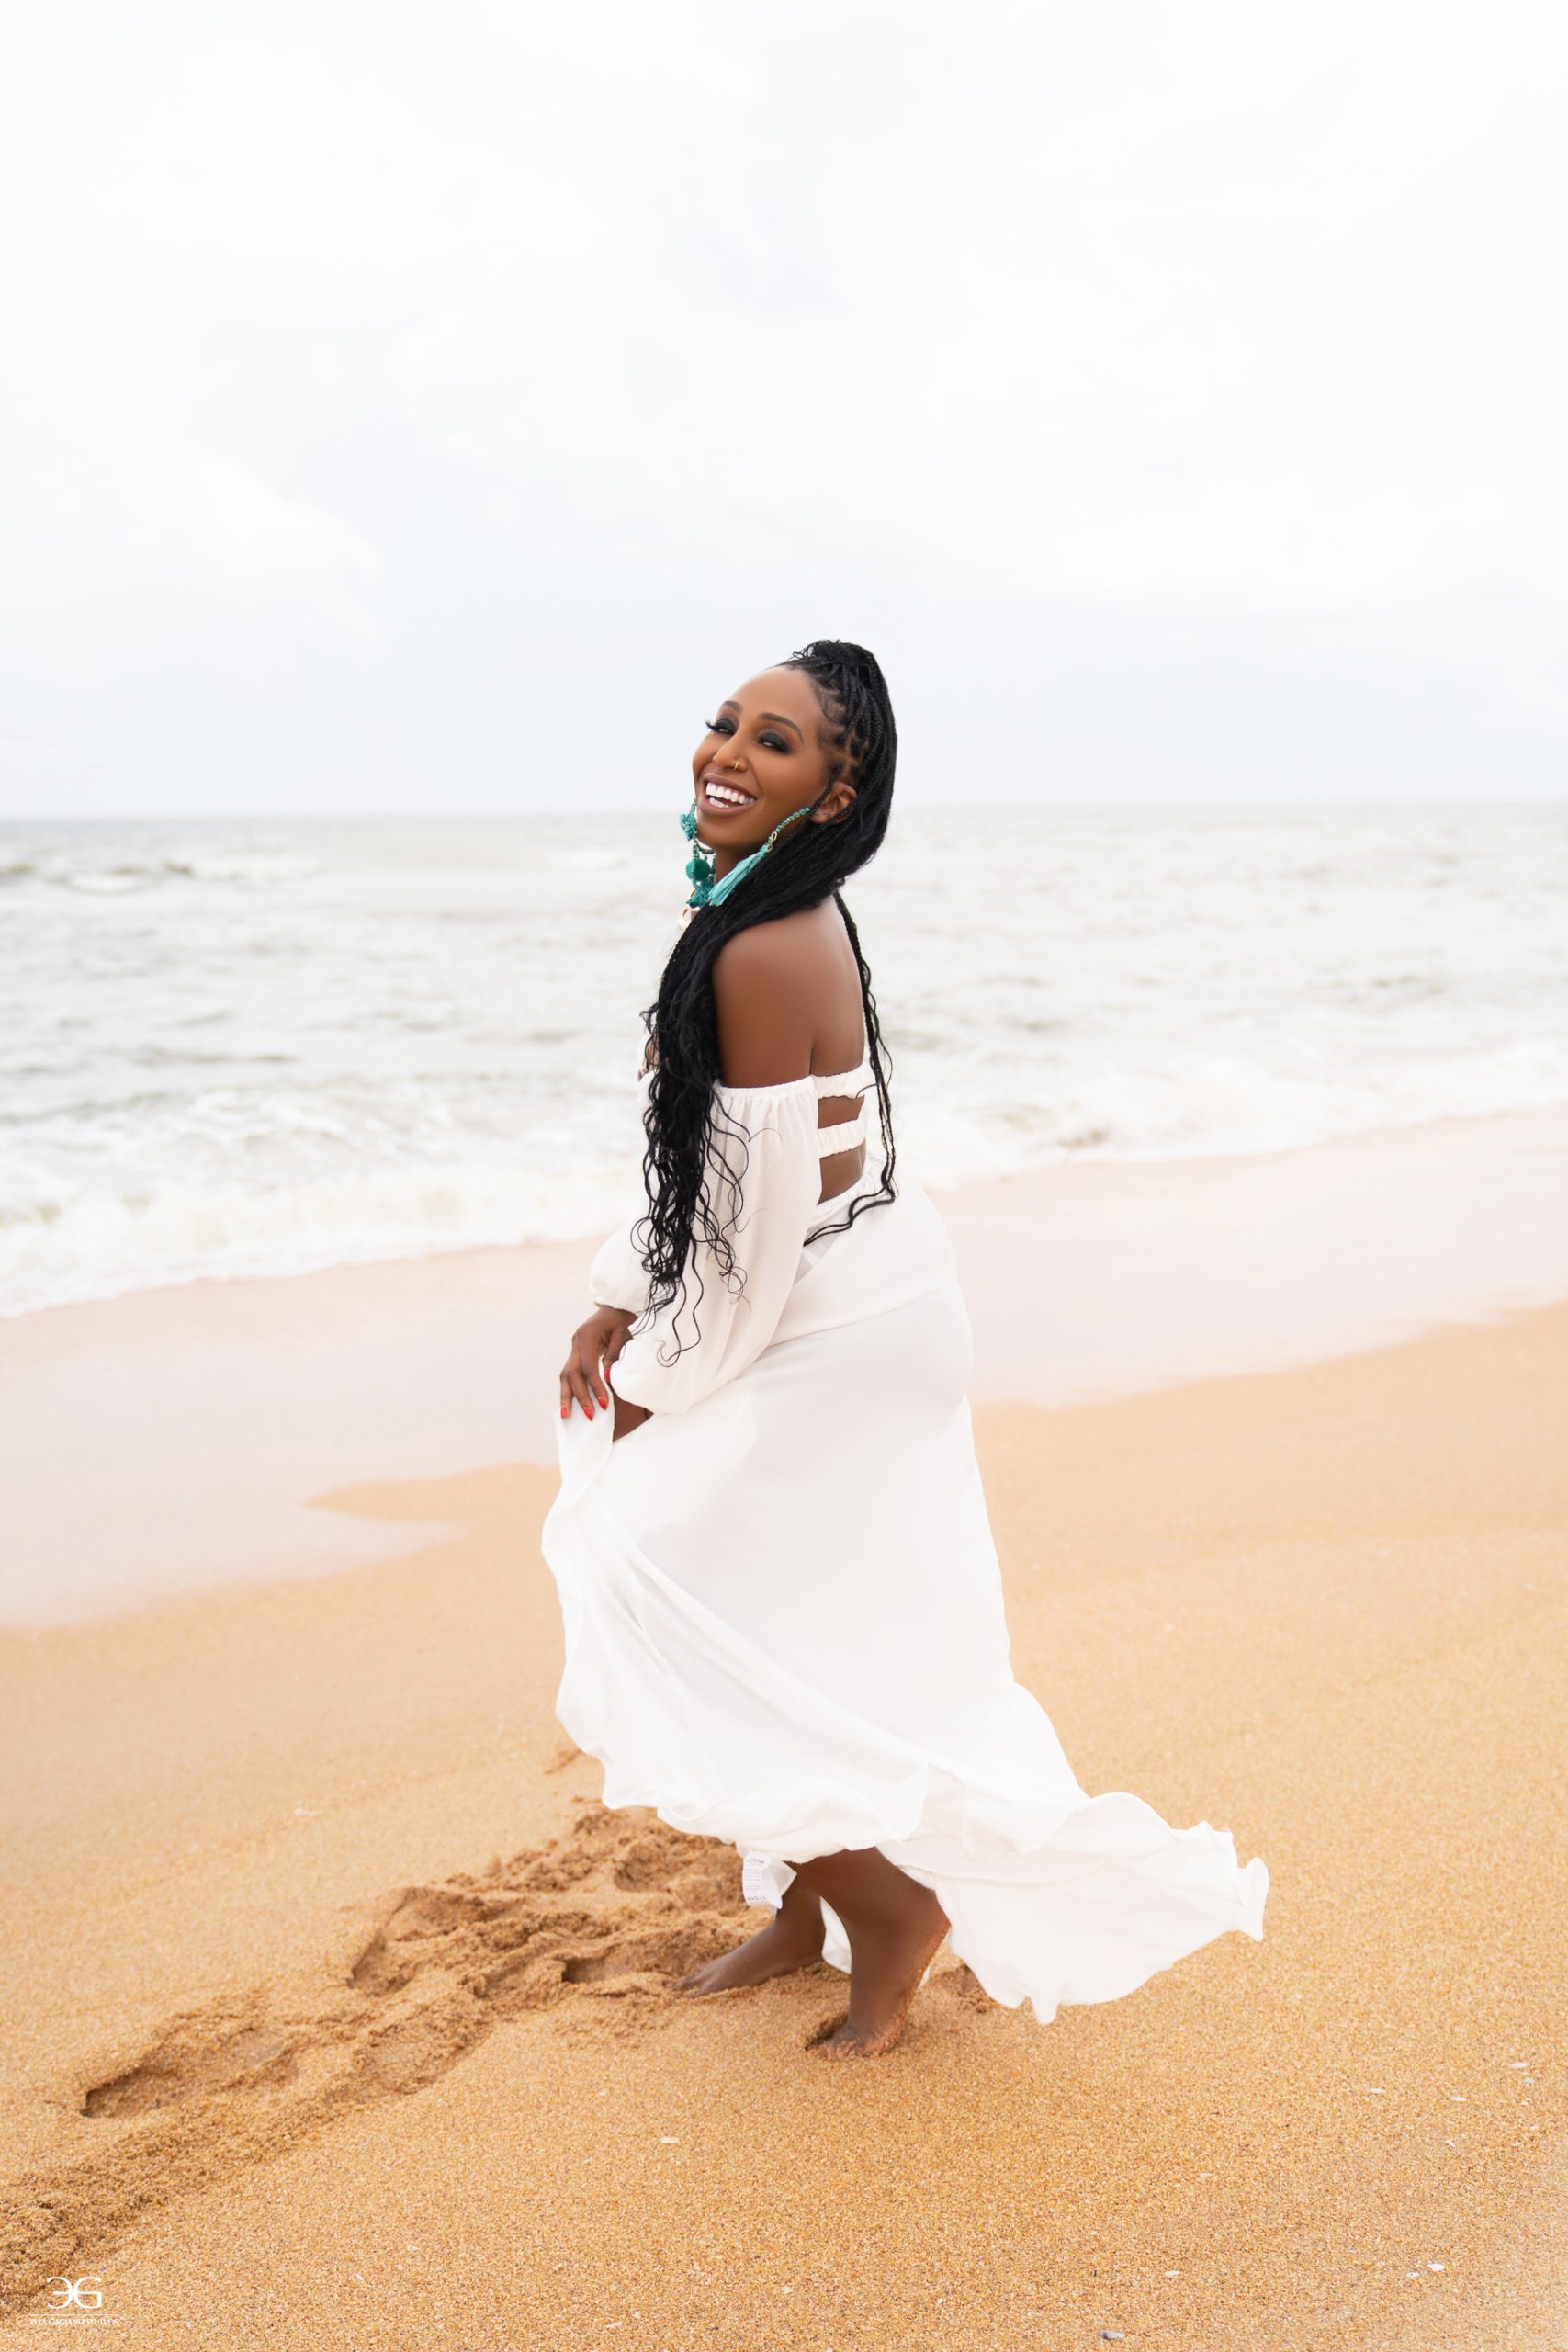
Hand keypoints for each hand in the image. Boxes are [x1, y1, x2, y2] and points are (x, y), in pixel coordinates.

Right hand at [559, 1306, 636, 1423]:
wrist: (616, 1308)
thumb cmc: (623, 1321)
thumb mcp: (623, 1336)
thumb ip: (614, 1356)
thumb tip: (607, 1379)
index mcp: (587, 1335)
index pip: (588, 1367)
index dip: (595, 1386)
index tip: (604, 1403)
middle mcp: (576, 1342)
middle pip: (571, 1373)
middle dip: (579, 1396)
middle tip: (589, 1415)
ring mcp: (573, 1348)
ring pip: (565, 1375)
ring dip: (566, 1396)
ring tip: (567, 1416)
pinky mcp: (575, 1353)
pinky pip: (570, 1374)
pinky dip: (570, 1389)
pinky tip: (570, 1405)